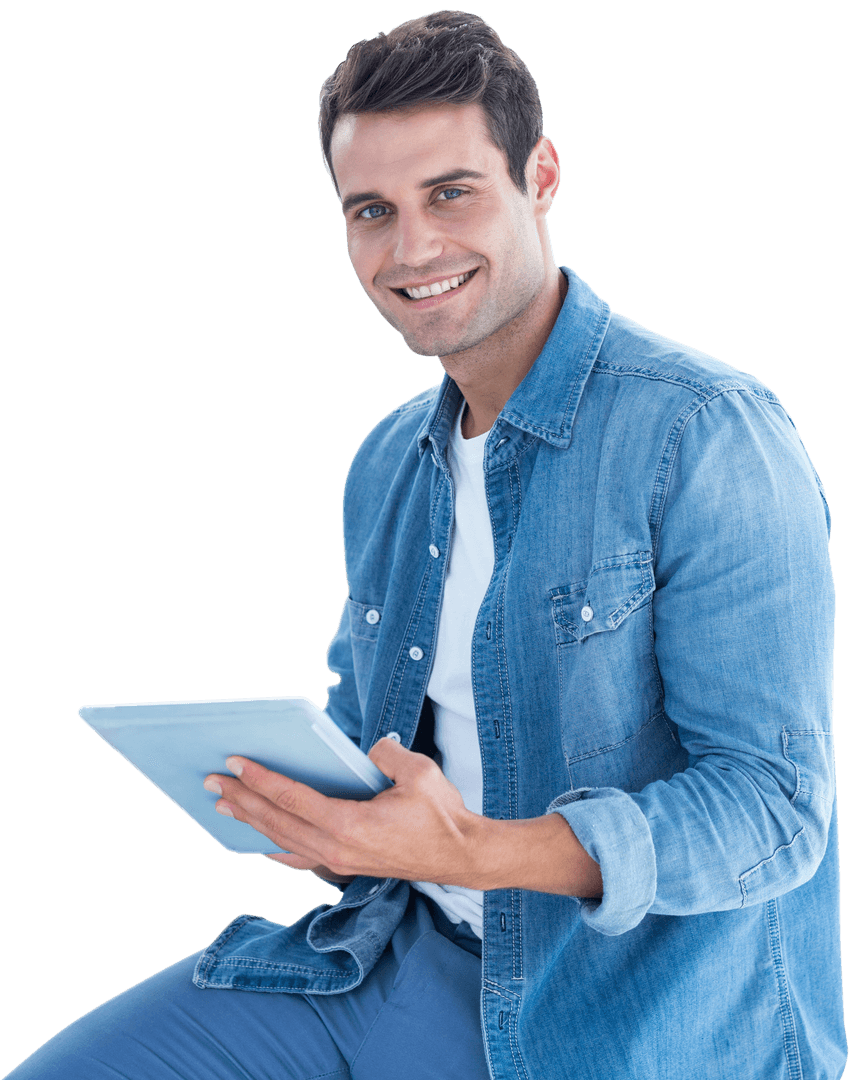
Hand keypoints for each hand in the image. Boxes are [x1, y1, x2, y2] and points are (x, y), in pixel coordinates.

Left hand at [203, 738, 484, 884]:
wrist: (461, 856)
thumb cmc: (442, 814)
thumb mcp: (419, 773)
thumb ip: (385, 753)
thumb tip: (362, 750)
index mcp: (350, 825)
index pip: (292, 798)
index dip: (260, 779)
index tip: (234, 763)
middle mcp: (337, 848)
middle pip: (277, 821)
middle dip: (242, 799)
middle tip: (211, 781)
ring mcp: (339, 862)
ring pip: (282, 840)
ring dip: (251, 821)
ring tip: (223, 806)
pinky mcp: (345, 866)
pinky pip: (298, 856)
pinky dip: (273, 845)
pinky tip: (258, 839)